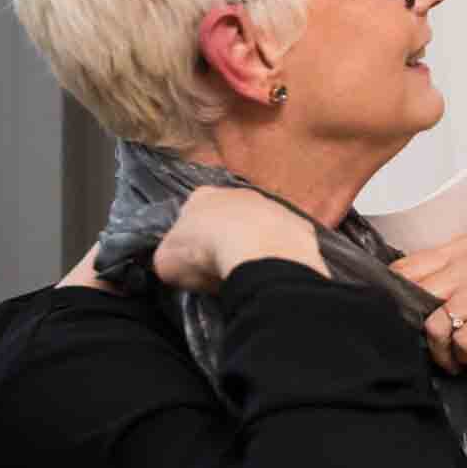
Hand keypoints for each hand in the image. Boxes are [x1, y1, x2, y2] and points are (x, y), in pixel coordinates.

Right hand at [152, 186, 327, 291]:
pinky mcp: (300, 226)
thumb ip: (171, 256)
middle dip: (228, 237)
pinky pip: (288, 242)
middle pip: (231, 216)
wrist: (258, 253)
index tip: (195, 259)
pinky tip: (276, 273)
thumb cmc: (204, 253)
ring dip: (258, 245)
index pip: (194, 212)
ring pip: (262, 226)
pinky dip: (283, 256)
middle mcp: (240, 194)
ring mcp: (274, 207)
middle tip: (223, 266)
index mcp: (203, 196)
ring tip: (252, 272)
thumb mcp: (166, 260)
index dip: (193, 237)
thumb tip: (178, 263)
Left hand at [390, 234, 466, 385]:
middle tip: (433, 344)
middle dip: (419, 327)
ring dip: (441, 348)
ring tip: (451, 356)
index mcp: (463, 248)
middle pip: (419, 294)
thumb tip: (388, 296)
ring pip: (437, 320)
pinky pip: (463, 338)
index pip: (407, 267)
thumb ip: (435, 283)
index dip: (397, 297)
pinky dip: (462, 355)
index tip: (403, 316)